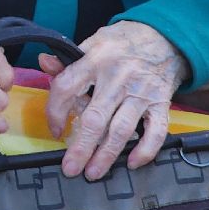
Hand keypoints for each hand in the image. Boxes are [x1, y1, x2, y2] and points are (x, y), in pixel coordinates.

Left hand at [39, 20, 188, 179]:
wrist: (164, 36)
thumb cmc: (122, 41)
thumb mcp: (93, 42)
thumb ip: (69, 59)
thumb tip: (44, 63)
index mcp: (94, 60)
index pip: (67, 88)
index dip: (55, 111)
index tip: (54, 130)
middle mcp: (117, 78)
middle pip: (95, 118)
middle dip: (81, 147)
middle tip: (70, 169)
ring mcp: (141, 93)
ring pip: (121, 129)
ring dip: (107, 155)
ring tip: (93, 173)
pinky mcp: (161, 103)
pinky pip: (156, 131)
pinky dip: (146, 150)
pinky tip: (132, 163)